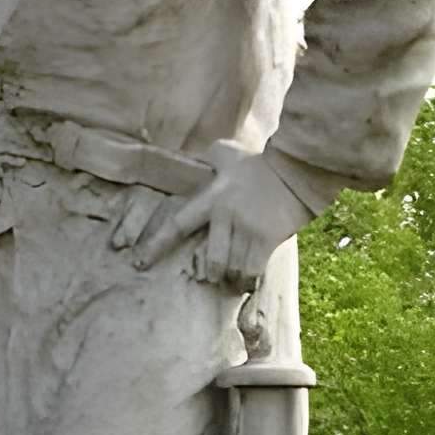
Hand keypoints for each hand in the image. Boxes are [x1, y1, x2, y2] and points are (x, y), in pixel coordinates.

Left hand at [126, 143, 311, 288]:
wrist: (296, 170)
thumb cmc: (259, 163)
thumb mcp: (227, 154)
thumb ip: (208, 158)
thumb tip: (192, 158)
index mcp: (211, 199)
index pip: (177, 225)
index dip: (156, 246)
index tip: (138, 264)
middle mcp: (225, 216)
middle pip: (209, 259)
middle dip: (210, 273)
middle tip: (211, 277)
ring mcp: (247, 229)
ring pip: (231, 268)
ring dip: (231, 278)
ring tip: (233, 280)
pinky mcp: (268, 239)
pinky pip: (253, 269)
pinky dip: (249, 279)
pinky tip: (249, 281)